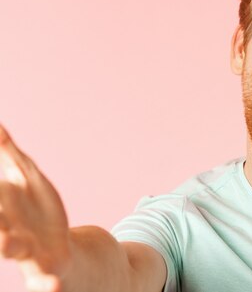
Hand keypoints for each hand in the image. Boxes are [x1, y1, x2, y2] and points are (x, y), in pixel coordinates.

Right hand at [0, 125, 70, 291]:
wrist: (65, 252)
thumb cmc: (39, 215)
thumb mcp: (26, 179)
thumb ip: (8, 154)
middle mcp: (6, 231)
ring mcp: (29, 252)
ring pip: (15, 249)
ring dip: (7, 245)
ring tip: (6, 243)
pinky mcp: (53, 267)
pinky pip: (49, 280)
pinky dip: (50, 285)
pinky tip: (55, 285)